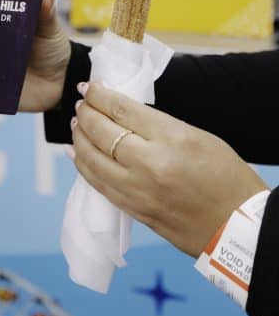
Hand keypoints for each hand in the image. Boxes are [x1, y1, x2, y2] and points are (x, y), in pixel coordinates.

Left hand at [71, 82, 266, 257]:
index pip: (122, 110)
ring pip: (93, 160)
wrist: (238, 228)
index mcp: (172, 139)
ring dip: (80, 139)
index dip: (100, 95)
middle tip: (82, 103)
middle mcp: (150, 164)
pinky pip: (99, 185)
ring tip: (77, 125)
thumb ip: (160, 126)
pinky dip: (84, 167)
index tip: (89, 87)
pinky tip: (78, 155)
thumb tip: (125, 115)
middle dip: (86, 113)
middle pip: (102, 132)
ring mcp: (139, 191)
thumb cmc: (227, 178)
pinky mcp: (135, 211)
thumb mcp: (199, 138)